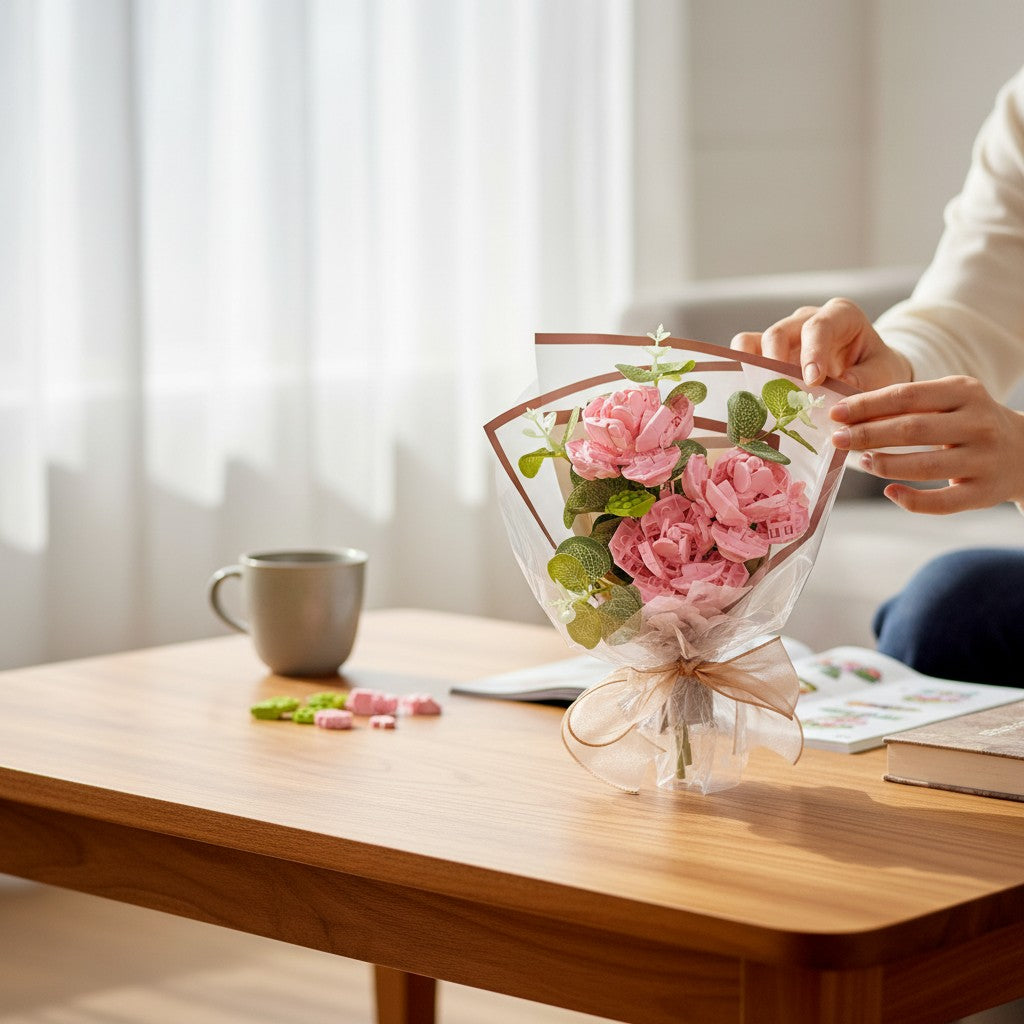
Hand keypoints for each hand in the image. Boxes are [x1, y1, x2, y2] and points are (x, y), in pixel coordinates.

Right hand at [731, 297, 912, 389]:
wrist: (871, 373)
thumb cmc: (877, 369)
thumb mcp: (882, 375)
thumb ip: (863, 382)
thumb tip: (835, 392)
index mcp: (841, 316)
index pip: (819, 327)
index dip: (812, 353)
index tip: (813, 380)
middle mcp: (806, 320)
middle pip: (779, 332)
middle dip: (775, 363)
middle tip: (779, 393)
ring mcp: (783, 336)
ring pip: (752, 341)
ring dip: (752, 370)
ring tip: (758, 396)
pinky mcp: (767, 354)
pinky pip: (744, 356)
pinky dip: (742, 374)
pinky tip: (749, 398)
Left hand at [830, 376, 1023, 512]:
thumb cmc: (968, 422)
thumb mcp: (948, 402)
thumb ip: (908, 406)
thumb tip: (849, 415)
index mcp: (964, 392)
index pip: (907, 395)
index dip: (867, 405)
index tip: (836, 413)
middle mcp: (978, 423)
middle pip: (912, 430)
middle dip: (867, 435)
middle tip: (837, 440)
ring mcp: (984, 459)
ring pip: (924, 466)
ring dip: (884, 465)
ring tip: (861, 461)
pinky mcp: (984, 493)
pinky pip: (941, 503)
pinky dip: (911, 499)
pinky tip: (890, 491)